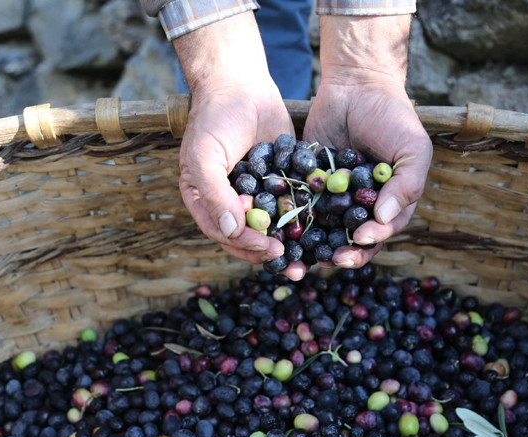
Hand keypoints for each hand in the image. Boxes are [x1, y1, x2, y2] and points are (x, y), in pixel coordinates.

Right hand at [174, 13, 291, 263]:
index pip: (224, 234)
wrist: (241, 85)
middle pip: (249, 238)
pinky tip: (322, 228)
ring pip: (273, 227)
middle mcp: (231, 203)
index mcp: (206, 202)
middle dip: (268, 252)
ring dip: (289, 244)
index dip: (244, 245)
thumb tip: (231, 231)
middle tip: (289, 259)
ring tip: (308, 259)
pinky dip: (304, 218)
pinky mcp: (282, 183)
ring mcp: (257, 194)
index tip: (267, 249)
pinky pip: (292, 205)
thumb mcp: (205, 156)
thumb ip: (214, 194)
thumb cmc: (214, 119)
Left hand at [301, 15, 432, 274]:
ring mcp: (331, 197)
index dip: (372, 240)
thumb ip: (406, 184)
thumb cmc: (393, 118)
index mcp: (388, 203)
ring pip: (322, 230)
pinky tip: (281, 230)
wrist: (356, 85)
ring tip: (303, 259)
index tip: (360, 239)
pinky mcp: (307, 184)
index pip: (382, 230)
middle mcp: (359, 206)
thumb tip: (384, 218)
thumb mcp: (411, 149)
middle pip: (351, 240)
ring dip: (313, 249)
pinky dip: (290, 220)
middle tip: (332, 259)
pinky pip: (298, 206)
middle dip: (342, 253)